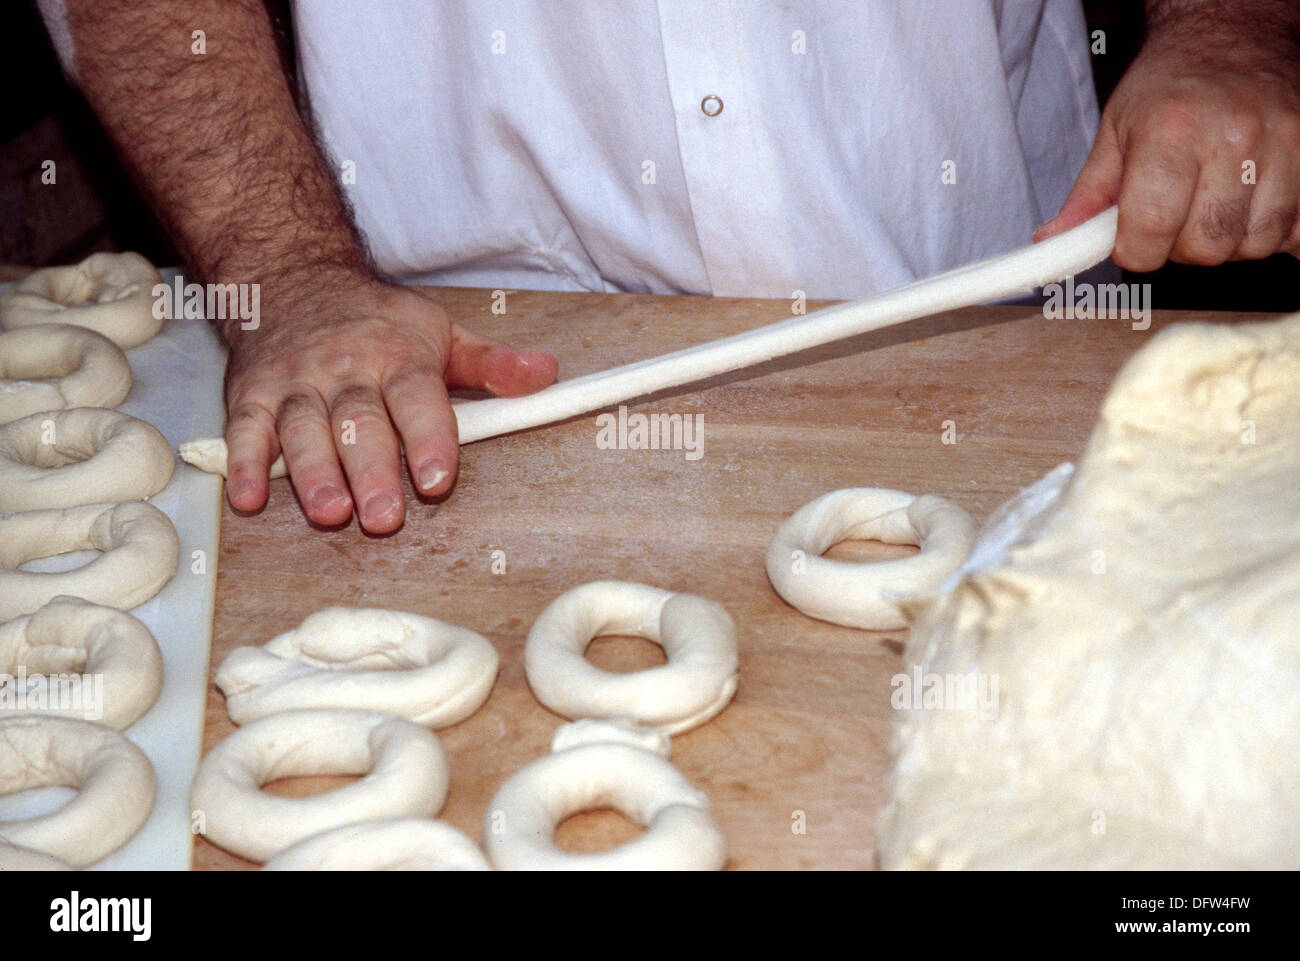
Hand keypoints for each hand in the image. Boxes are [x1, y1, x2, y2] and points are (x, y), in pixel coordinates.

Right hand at [222, 275, 557, 532]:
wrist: (292, 279)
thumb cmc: (375, 322)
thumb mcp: (440, 333)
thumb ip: (491, 364)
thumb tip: (545, 375)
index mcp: (398, 355)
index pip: (417, 397)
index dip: (428, 438)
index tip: (438, 478)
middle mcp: (346, 369)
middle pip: (360, 422)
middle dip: (372, 470)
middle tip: (384, 515)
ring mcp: (296, 382)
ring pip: (303, 428)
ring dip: (314, 472)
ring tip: (329, 512)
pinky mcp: (252, 394)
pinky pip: (245, 428)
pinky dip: (244, 463)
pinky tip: (248, 497)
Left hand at [1035, 9, 1299, 269]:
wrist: (1234, 35)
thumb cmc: (1170, 85)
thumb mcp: (1116, 130)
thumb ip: (1088, 196)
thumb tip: (1051, 244)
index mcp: (1171, 131)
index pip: (1151, 230)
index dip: (1135, 250)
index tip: (1133, 238)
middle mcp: (1234, 137)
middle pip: (1206, 247)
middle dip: (1182, 247)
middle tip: (1177, 215)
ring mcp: (1285, 145)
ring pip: (1255, 244)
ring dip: (1230, 241)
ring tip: (1214, 203)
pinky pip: (1299, 231)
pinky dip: (1277, 232)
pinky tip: (1254, 206)